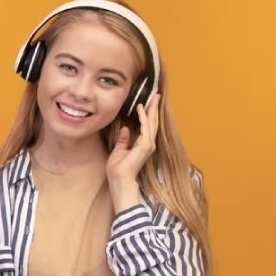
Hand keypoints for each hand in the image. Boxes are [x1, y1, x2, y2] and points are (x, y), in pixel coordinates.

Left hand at [105, 93, 161, 207]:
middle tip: (156, 96)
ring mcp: (148, 144)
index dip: (149, 114)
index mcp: (142, 145)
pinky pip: (145, 127)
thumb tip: (125, 129)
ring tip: (153, 98)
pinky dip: (143, 117)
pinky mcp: (145, 145)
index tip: (148, 102)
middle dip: (154, 108)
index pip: (148, 126)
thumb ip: (123, 140)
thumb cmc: (118, 169)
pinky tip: (140, 108)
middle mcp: (148, 144)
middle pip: (153, 122)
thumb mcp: (119, 150)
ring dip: (152, 109)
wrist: (119, 179)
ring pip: (152, 122)